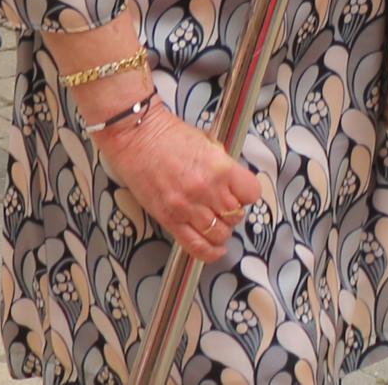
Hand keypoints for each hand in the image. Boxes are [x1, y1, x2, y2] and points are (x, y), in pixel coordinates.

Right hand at [88, 103, 259, 265]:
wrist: (137, 138)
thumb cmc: (168, 135)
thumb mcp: (207, 142)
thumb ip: (223, 164)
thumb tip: (234, 182)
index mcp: (220, 167)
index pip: (251, 193)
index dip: (248, 194)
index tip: (242, 193)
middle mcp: (206, 190)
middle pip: (236, 215)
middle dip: (234, 212)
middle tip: (225, 206)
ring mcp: (187, 207)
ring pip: (219, 233)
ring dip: (221, 229)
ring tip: (216, 221)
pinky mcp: (169, 219)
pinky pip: (196, 246)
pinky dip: (209, 252)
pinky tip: (215, 249)